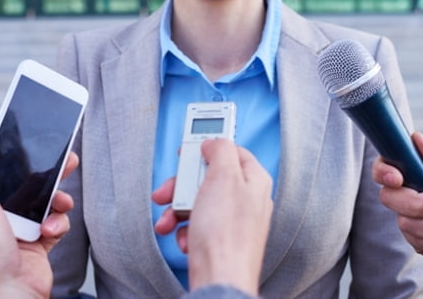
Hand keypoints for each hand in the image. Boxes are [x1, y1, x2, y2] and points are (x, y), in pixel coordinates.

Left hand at [0, 129, 76, 298]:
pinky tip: (52, 229)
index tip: (28, 142)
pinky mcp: (35, 245)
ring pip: (42, 202)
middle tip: (66, 159)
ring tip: (62, 200)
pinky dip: (58, 223)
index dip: (8, 158)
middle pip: (20, 186)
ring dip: (55, 200)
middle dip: (44, 174)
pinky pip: (53, 222)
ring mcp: (12, 234)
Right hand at [152, 139, 272, 294]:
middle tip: (168, 191)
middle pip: (209, 177)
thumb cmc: (225, 234)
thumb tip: (214, 141)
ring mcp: (234, 221)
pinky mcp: (220, 240)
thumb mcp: (222, 177)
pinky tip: (184, 239)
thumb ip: (220, 150)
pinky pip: (198, 224)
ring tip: (168, 221)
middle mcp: (247, 199)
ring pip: (199, 202)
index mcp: (254, 180)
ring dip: (177, 209)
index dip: (208, 148)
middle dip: (182, 185)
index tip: (189, 150)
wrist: (220, 281)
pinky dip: (185, 229)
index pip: (231, 150)